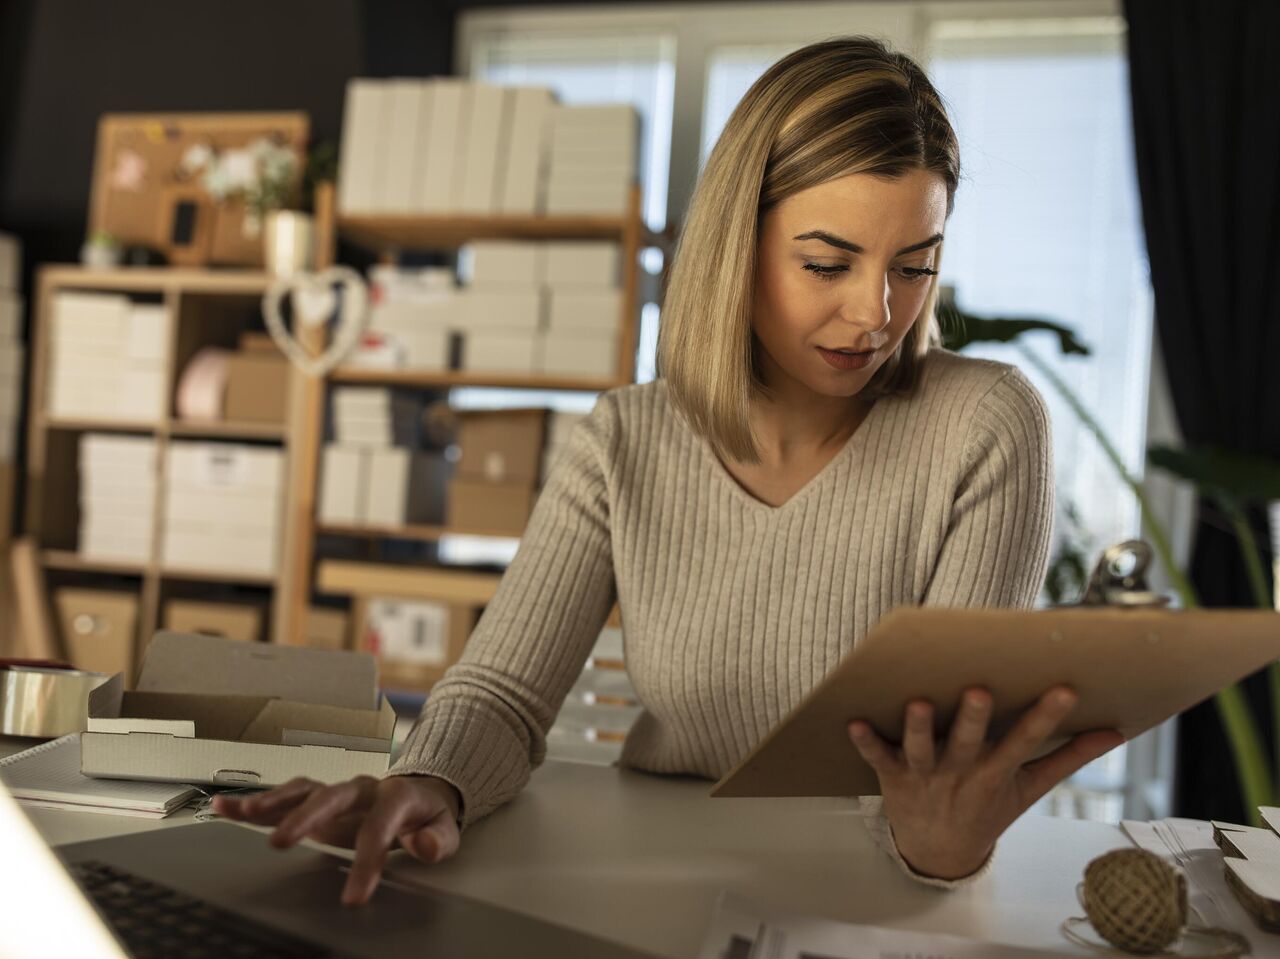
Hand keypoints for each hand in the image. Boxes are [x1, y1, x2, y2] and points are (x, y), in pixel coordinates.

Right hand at [212, 774, 461, 904]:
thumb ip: (438, 839)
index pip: (380, 826)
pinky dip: (255, 801)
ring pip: (304, 790)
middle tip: (281, 843)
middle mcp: (362, 788)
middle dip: (307, 817)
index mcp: (396, 796)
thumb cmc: (428, 816)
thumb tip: (423, 845)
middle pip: (332, 795)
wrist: (420, 794)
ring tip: (243, 813)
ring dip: (273, 800)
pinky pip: (286, 796)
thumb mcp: (445, 829)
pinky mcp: (319, 800)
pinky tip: (226, 806)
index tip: (354, 897)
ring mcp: (338, 792)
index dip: (368, 860)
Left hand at [847, 685, 1123, 879]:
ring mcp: (926, 775)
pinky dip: (866, 743)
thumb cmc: (986, 808)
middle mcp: (961, 772)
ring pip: (921, 748)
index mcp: (996, 771)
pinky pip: (878, 758)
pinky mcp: (894, 777)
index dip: (1045, 717)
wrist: (939, 851)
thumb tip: (1113, 732)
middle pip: (968, 743)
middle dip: (972, 719)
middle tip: (977, 691)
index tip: (1063, 689)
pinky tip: (853, 722)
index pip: (1025, 742)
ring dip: (917, 728)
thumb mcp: (1029, 788)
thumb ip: (1068, 758)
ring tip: (918, 703)